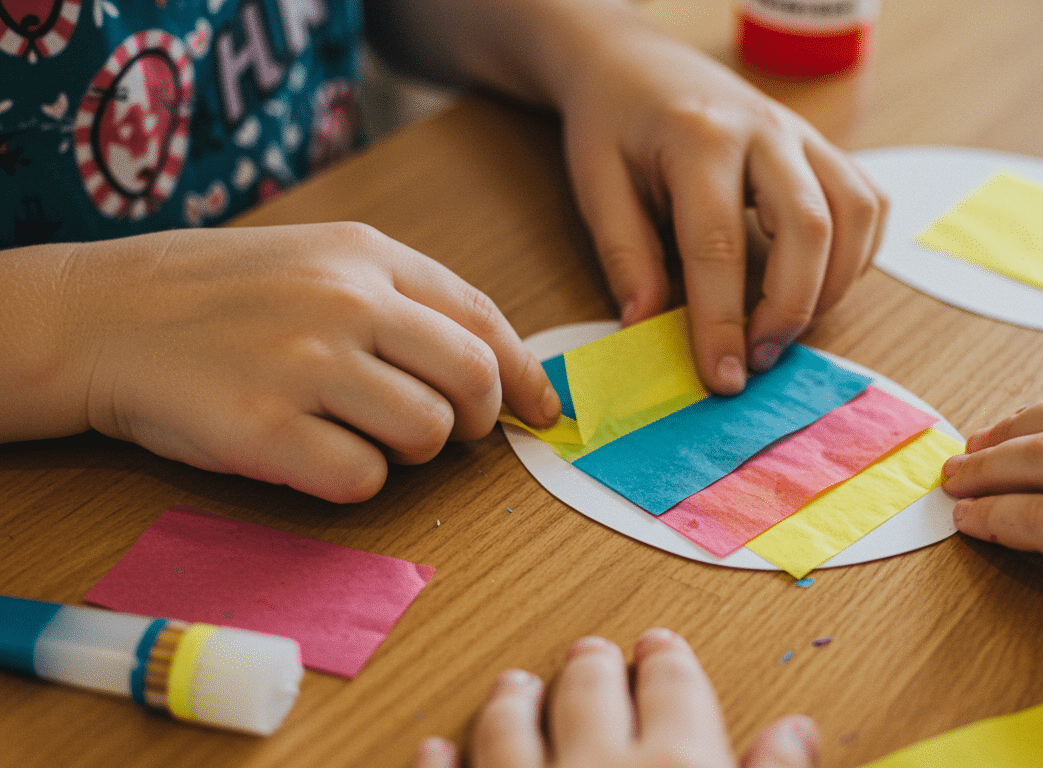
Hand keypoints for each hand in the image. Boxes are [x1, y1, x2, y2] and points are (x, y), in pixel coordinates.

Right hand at [2, 223, 558, 502]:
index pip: (484, 319)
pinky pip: (363, 479)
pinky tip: (313, 453)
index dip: (526, 374)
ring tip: (356, 430)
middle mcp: (347, 303)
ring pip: (426, 434)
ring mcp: (307, 365)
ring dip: (409, 449)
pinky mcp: (267, 430)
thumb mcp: (317, 259)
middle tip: (449, 431)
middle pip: (473, 380)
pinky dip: (353, 479)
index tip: (543, 410)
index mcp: (367, 256)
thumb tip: (496, 366)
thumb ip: (404, 301)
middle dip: (477, 419)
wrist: (101, 316)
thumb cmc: (218, 294)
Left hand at [414, 629, 818, 767]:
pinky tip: (436, 749)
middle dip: (592, 665)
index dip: (666, 661)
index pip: (673, 687)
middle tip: (591, 647)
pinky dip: (442, 765)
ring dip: (512, 703)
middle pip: (591, 692)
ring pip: (510, 730)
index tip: (658, 644)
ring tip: (514, 683)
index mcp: (678, 765)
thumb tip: (796, 729)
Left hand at [557, 25, 885, 393]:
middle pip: (809, 229)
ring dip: (831, 287)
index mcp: (700, 140)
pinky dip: (856, 256)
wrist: (639, 63)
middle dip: (790, 310)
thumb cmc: (615, 123)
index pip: (719, 246)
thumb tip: (647, 328)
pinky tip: (816, 286)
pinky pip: (868, 204)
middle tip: (758, 360)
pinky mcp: (824, 147)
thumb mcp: (597, 184)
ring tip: (785, 329)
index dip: (722, 321)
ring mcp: (803, 135)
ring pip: (855, 215)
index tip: (721, 378)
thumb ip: (625, 255)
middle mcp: (765, 131)